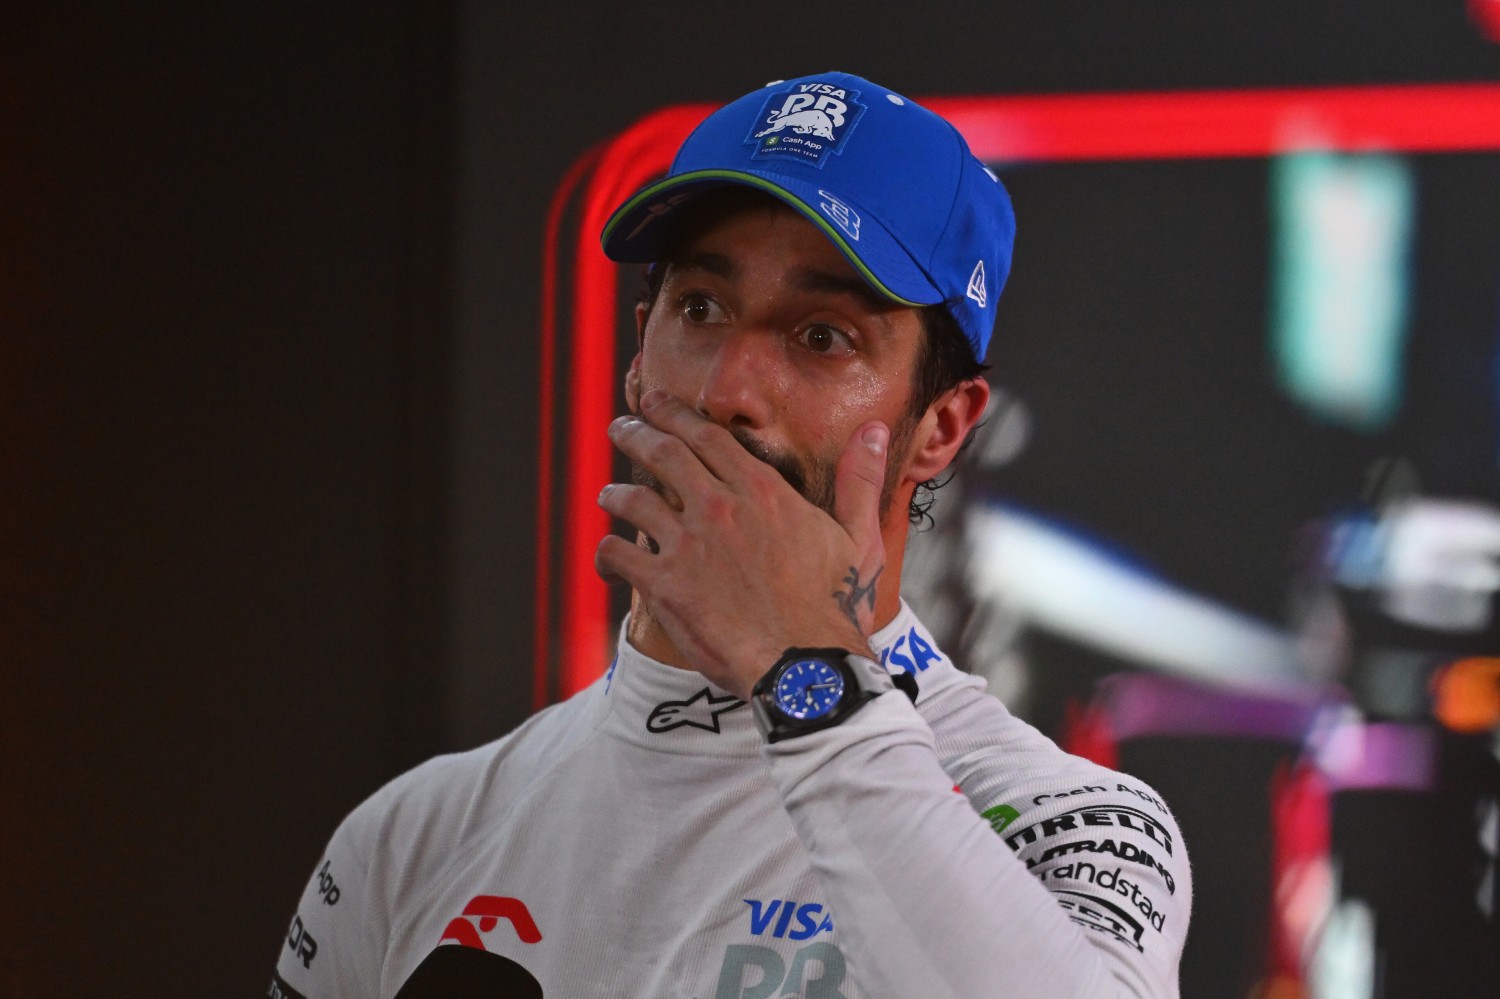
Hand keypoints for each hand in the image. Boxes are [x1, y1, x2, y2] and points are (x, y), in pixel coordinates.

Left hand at [595, 390, 889, 698]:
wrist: (804, 665)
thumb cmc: (835, 607)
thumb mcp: (859, 538)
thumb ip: (860, 481)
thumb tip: (876, 432)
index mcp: (762, 491)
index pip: (708, 437)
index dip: (676, 415)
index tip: (655, 404)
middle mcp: (719, 507)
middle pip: (664, 453)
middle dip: (636, 434)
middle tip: (621, 427)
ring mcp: (688, 544)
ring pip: (633, 500)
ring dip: (615, 494)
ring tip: (608, 495)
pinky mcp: (664, 584)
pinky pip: (618, 554)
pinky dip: (607, 553)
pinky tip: (608, 558)